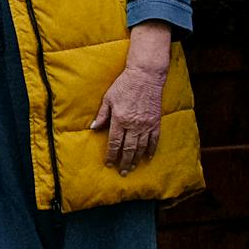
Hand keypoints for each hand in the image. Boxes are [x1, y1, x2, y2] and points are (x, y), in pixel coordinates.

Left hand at [91, 59, 167, 173]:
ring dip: (136, 160)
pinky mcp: (155, 122)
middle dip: (124, 162)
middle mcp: (133, 124)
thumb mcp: (108, 98)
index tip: (109, 163)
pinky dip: (150, 151)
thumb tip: (93, 128)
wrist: (145, 76)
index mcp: (119, 119)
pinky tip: (147, 158)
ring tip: (132, 168)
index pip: (114, 142)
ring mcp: (146, 124)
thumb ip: (101, 115)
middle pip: (128, 148)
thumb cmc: (124, 85)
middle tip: (122, 172)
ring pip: (141, 147)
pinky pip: (154, 140)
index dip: (111, 155)